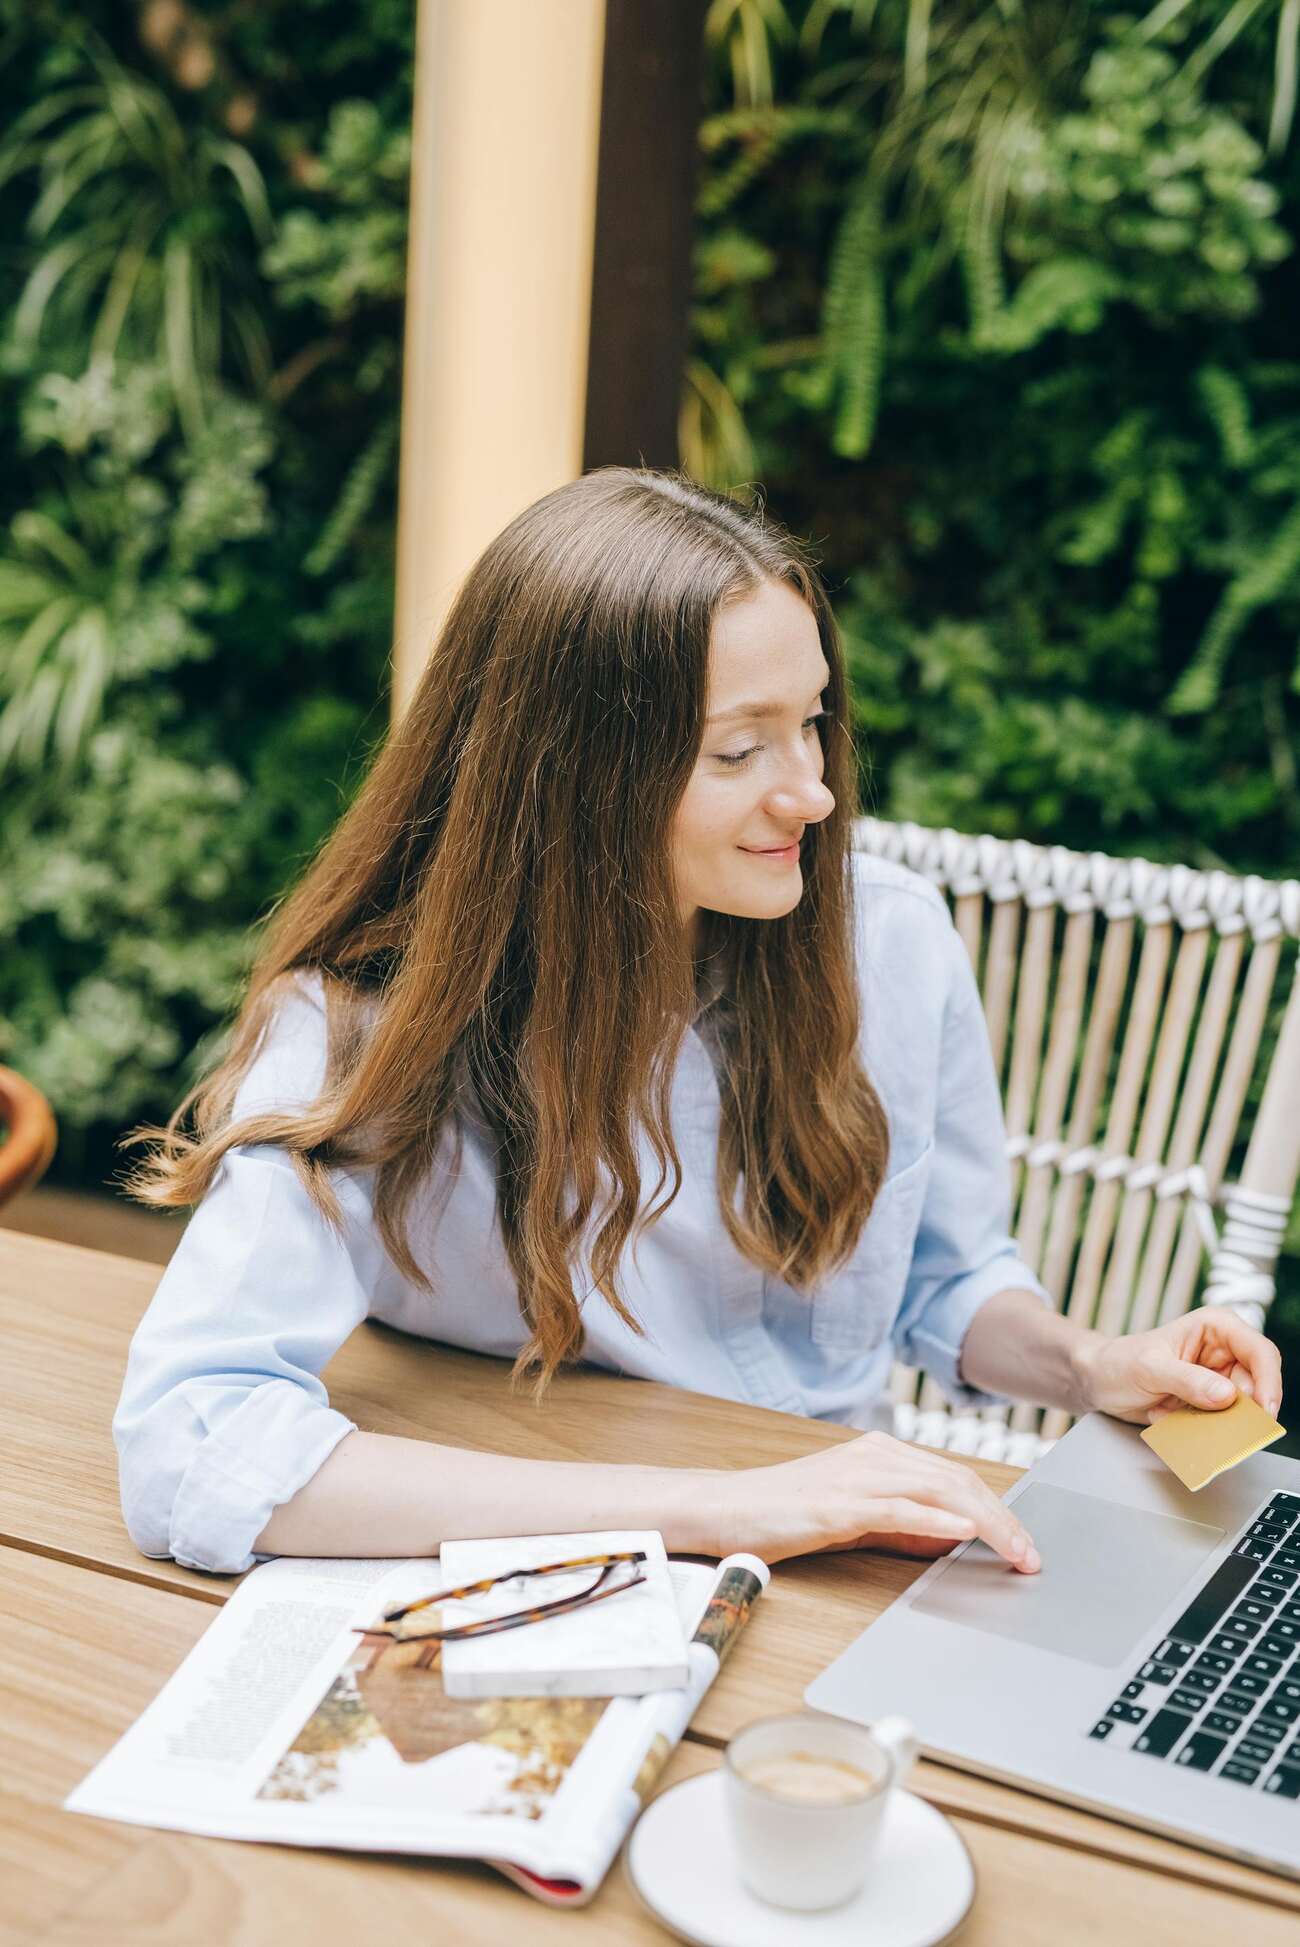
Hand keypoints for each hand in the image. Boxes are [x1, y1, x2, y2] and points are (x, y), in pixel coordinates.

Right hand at [719, 1429, 1040, 1573]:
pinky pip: (898, 1508)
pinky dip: (936, 1520)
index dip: (997, 1509)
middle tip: (1031, 1556)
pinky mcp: (838, 1502)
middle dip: (1003, 1519)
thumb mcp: (856, 1516)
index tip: (1023, 1543)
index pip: (955, 1477)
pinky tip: (964, 1532)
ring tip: (1015, 1551)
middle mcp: (874, 1454)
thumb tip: (954, 1538)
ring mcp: (856, 1475)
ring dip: (985, 1523)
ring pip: (938, 1491)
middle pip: (957, 1481)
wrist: (726, 1509)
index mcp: (880, 1452)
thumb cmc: (785, 1514)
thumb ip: (904, 1523)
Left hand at [1075, 1305, 1282, 1426]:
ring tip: (1180, 1416)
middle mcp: (1224, 1351)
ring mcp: (1218, 1378)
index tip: (1264, 1410)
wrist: (1098, 1381)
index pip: (1260, 1351)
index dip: (1269, 1381)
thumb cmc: (1119, 1362)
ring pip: (1242, 1408)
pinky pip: (1223, 1422)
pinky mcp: (1209, 1402)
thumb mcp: (1150, 1369)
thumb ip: (1188, 1380)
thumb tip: (1226, 1394)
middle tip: (1223, 1428)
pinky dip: (1203, 1428)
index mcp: (1215, 1327)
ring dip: (1217, 1422)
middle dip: (1243, 1410)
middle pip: (1258, 1385)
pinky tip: (1171, 1417)